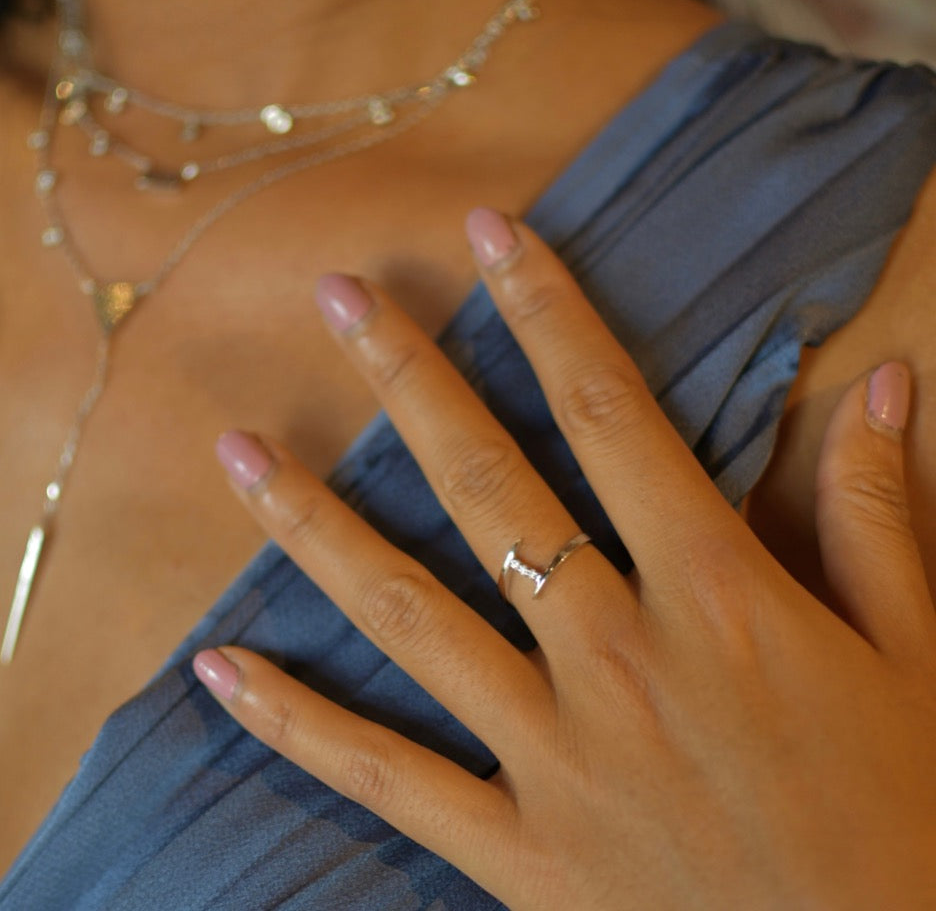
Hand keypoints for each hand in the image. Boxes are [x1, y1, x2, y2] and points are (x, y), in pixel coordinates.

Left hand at [197, 209, 935, 909]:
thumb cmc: (907, 818)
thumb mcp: (916, 656)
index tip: (488, 234)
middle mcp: (615, 654)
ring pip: (406, 612)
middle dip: (408, 377)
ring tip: (236, 450)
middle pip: (486, 485)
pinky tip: (218, 666)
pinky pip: (382, 774)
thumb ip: (882, 516)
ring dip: (314, 523)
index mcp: (717, 595)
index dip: (547, 310)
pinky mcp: (517, 851)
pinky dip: (295, 721)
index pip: (610, 412)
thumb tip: (887, 386)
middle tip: (336, 296)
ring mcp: (553, 754)